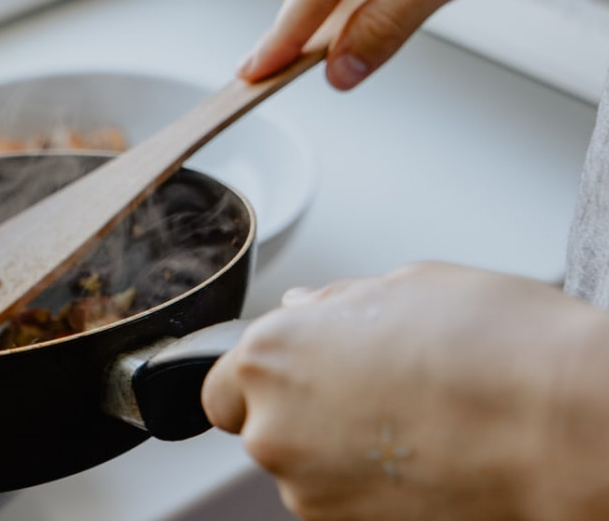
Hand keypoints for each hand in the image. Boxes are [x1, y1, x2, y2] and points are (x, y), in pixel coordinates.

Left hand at [202, 262, 608, 519]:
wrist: (565, 426)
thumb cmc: (495, 345)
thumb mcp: (406, 285)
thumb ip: (334, 302)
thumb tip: (305, 308)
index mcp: (271, 357)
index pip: (220, 386)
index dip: (259, 378)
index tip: (296, 372)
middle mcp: (275, 429)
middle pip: (262, 428)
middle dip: (302, 410)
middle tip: (370, 388)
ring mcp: (311, 491)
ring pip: (305, 468)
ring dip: (338, 449)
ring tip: (411, 419)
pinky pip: (343, 500)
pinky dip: (369, 485)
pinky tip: (424, 455)